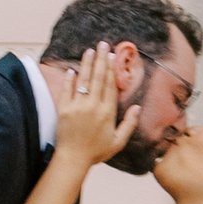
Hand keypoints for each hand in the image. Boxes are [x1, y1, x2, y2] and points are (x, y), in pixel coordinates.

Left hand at [54, 42, 138, 174]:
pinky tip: (72, 70)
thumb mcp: (118, 141)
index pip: (109, 85)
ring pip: (83, 80)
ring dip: (86, 64)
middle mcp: (93, 106)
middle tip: (102, 44)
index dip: (111, 68)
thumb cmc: (97, 151)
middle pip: (97, 77)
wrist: (73, 159)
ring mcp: (77, 106)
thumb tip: (138, 107)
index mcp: (107, 112)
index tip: (112, 55)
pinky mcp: (64, 109)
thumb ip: (129, 123)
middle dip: (100, 59)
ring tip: (89, 51)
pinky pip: (67, 90)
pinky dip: (70, 79)